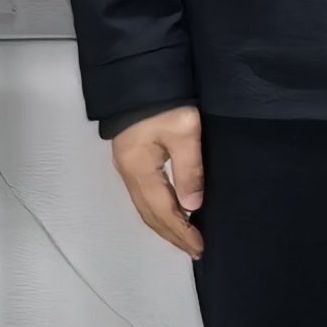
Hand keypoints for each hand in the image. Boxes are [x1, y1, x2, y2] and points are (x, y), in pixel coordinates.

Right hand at [110, 105, 205, 258]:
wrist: (139, 76)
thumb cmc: (164, 103)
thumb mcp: (184, 131)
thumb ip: (189, 169)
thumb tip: (193, 206)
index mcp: (138, 169)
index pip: (162, 210)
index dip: (181, 231)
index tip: (199, 247)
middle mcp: (128, 173)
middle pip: (150, 214)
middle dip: (172, 234)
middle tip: (195, 250)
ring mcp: (127, 167)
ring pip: (146, 206)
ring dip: (165, 225)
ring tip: (186, 239)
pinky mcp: (132, 160)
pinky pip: (145, 195)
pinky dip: (160, 210)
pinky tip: (174, 213)